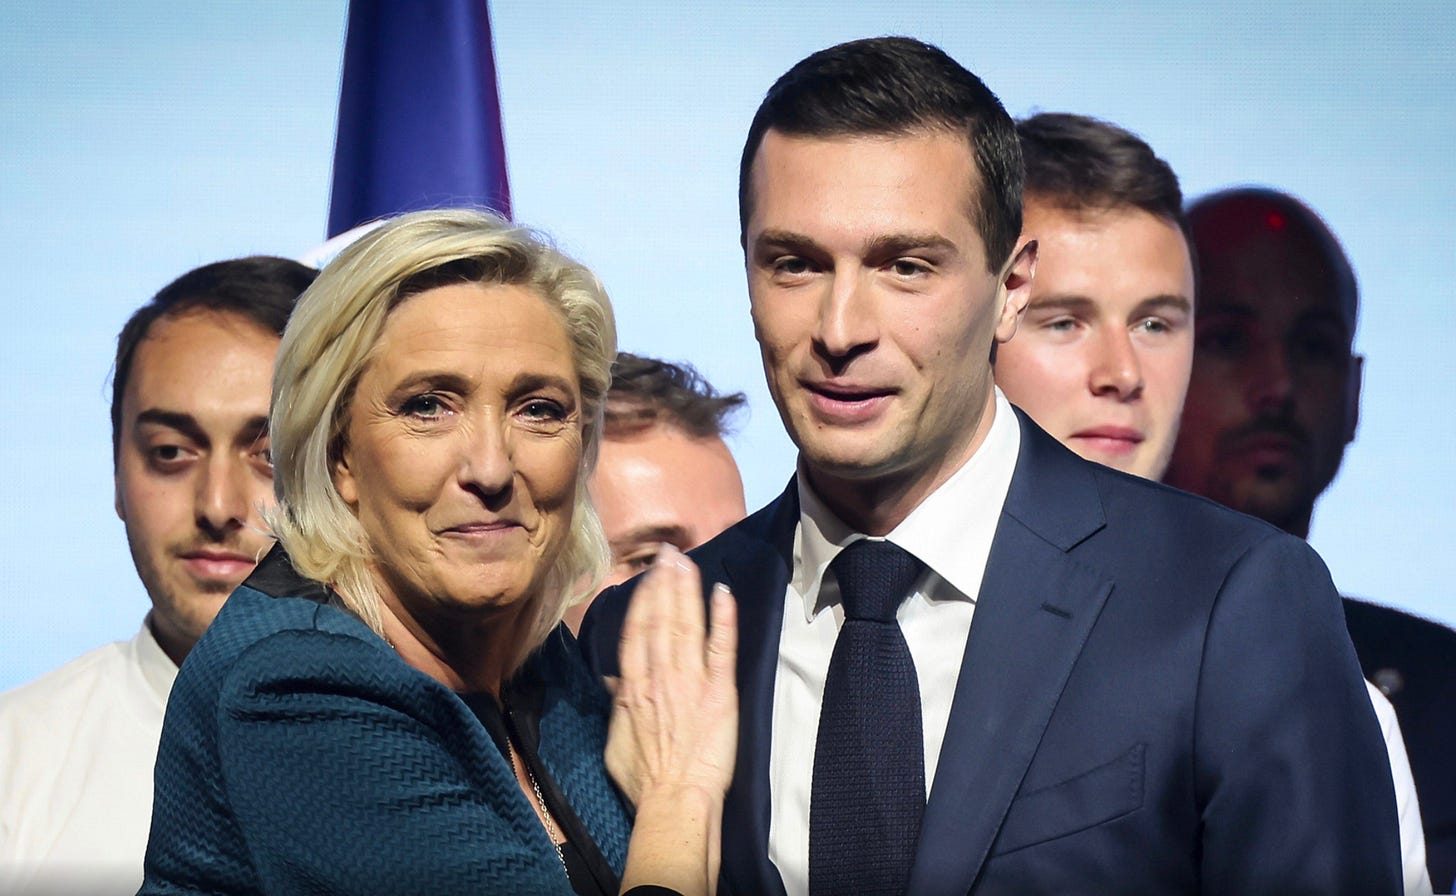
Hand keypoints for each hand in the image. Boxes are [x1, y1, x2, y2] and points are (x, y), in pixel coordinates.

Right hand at [606, 545, 737, 808]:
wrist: (676, 801)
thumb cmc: (644, 779)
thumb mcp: (616, 741)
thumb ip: (617, 706)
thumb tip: (616, 681)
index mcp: (633, 687)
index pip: (636, 631)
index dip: (642, 599)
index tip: (647, 576)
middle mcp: (659, 676)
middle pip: (660, 619)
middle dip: (664, 583)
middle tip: (668, 554)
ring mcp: (690, 681)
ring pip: (686, 625)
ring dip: (686, 590)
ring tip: (686, 562)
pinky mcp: (720, 691)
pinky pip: (721, 648)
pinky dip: (722, 618)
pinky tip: (722, 592)